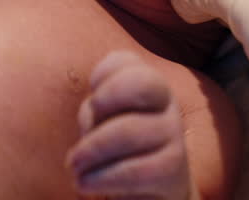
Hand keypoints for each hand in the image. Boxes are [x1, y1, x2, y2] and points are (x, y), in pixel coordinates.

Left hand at [67, 51, 192, 199]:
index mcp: (148, 86)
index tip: (93, 102)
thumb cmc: (119, 153)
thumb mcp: (104, 124)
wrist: (152, 196)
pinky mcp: (174, 171)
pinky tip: (86, 184)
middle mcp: (166, 104)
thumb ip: (97, 110)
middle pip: (141, 83)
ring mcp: (174, 135)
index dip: (102, 75)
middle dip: (104, 101)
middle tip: (84, 129)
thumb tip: (93, 114)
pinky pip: (137, 170)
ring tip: (74, 168)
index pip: (126, 61)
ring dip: (92, 150)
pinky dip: (104, 178)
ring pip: (129, 130)